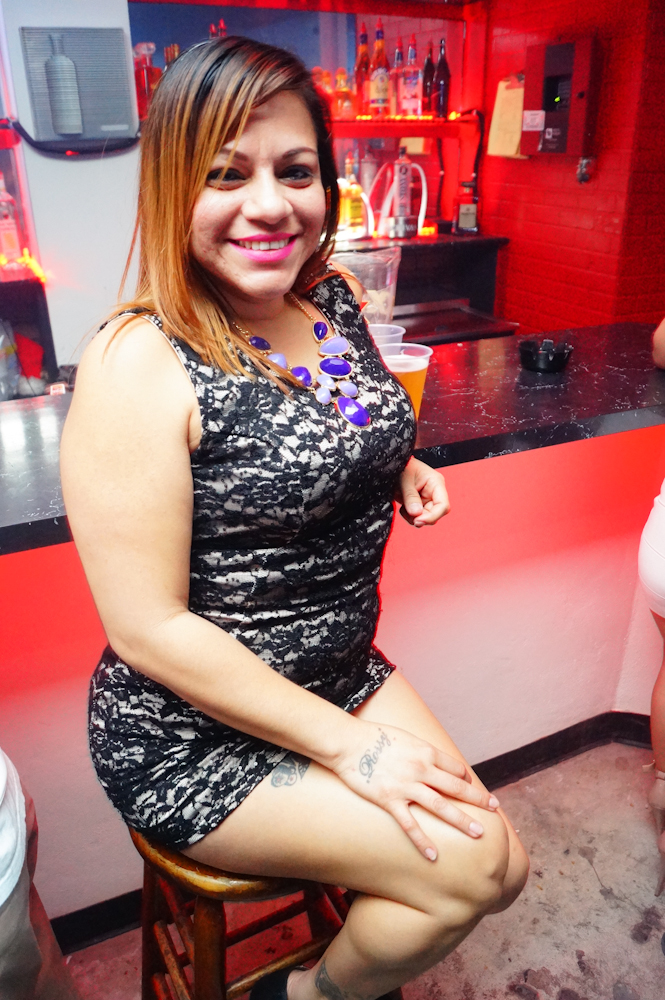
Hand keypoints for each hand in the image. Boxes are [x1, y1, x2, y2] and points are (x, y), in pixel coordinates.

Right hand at [332, 720, 499, 859]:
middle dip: (478, 799)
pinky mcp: (389, 800)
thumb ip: (420, 750)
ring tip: (479, 833)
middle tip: (494, 809)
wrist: (347, 741)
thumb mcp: (404, 737)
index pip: (455, 768)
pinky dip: (422, 841)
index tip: (470, 787)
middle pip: (456, 787)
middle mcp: (420, 769)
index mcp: (425, 751)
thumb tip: (432, 760)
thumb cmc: (373, 736)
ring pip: (441, 806)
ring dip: (462, 820)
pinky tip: (434, 855)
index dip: (465, 778)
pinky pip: (410, 824)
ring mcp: (406, 786)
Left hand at [395, 458, 449, 526]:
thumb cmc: (401, 466)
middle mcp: (434, 492)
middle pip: (435, 514)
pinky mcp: (419, 504)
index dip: (432, 517)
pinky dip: (410, 517)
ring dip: (414, 518)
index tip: (417, 521)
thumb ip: (410, 497)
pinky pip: (418, 517)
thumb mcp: (404, 480)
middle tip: (407, 513)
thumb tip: (416, 514)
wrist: (392, 465)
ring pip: (426, 518)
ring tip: (403, 508)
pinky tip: (403, 508)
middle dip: (421, 517)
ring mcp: (427, 499)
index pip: (443, 506)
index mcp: (436, 483)